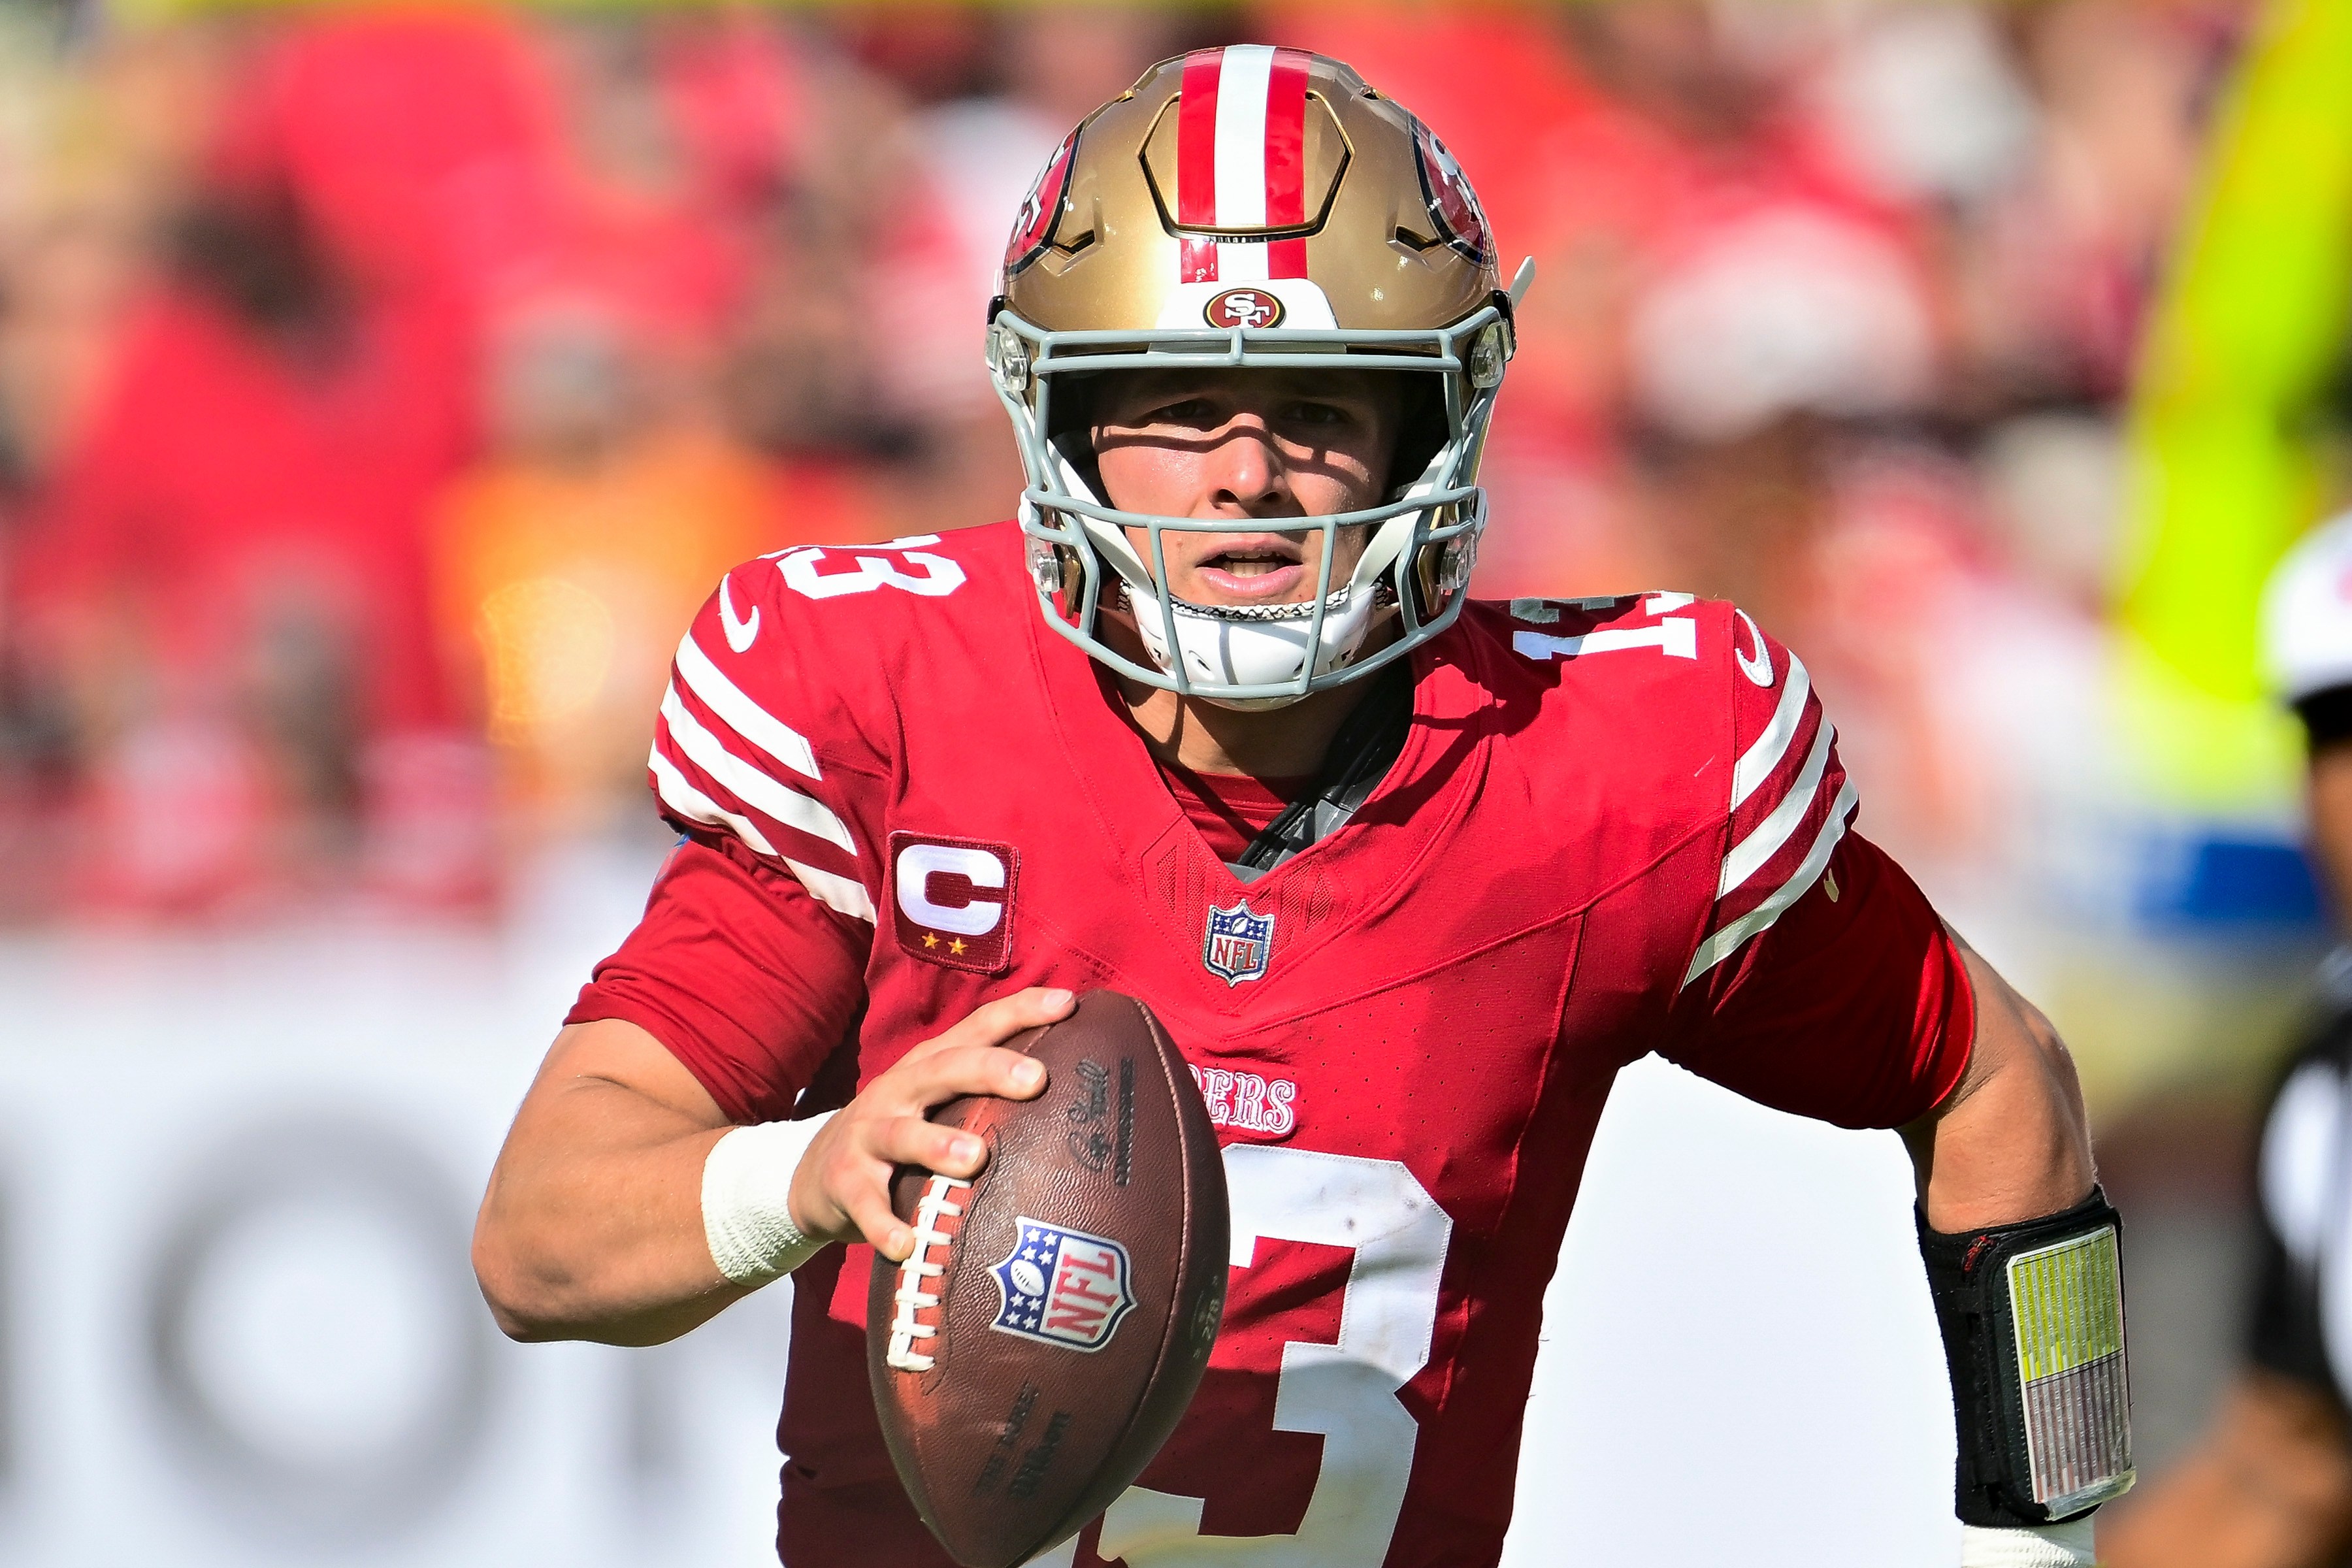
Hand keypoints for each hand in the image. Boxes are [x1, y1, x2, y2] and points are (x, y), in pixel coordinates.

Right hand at [787, 987, 1070, 1260]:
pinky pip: (865, 1205)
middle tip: (1035, 1080)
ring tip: (974, 1160)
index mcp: (930, 1066)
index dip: (1021, 1011)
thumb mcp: (937, 1103)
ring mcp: (868, 1136)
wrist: (813, 1176)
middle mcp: (899, 1091)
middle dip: (990, 1070)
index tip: (1068, 1003)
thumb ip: (987, 1094)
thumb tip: (1074, 1091)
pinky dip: (884, 1225)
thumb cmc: (901, 1136)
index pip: (978, 1028)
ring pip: (902, 1135)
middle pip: (944, 1070)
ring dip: (937, 1145)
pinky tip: (906, 1244)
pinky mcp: (845, 1184)